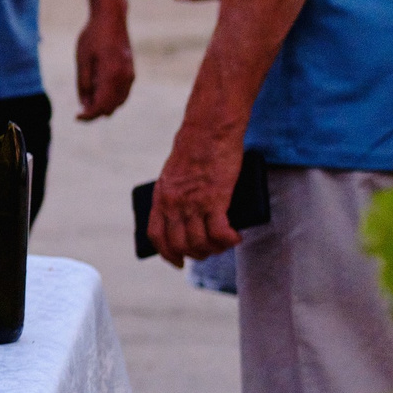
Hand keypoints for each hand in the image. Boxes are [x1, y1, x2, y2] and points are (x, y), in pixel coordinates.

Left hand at [74, 8, 134, 119]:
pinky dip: (111, 98)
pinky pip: (122, 94)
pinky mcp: (131, 72)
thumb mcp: (82, 60)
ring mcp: (130, 76)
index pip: (101, 106)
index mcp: (111, 75)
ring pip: (118, 103)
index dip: (88, 116)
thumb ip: (84, 84)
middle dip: (95, 112)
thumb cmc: (93, 37)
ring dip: (103, 106)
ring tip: (87, 98)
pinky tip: (98, 92)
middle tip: (79, 110)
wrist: (112, 18)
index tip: (76, 117)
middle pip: (111, 108)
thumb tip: (84, 106)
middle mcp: (125, 78)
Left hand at [150, 120, 244, 266]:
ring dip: (215, 249)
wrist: (208, 130)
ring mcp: (193, 203)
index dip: (167, 253)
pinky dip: (228, 240)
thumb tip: (190, 216)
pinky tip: (235, 237)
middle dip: (196, 255)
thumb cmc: (196, 148)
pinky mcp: (215, 199)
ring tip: (226, 243)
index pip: (156, 235)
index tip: (177, 262)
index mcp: (161, 197)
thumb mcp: (175, 174)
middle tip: (210, 251)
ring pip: (200, 242)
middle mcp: (173, 204)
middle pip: (180, 245)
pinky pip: (219, 232)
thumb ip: (177, 194)